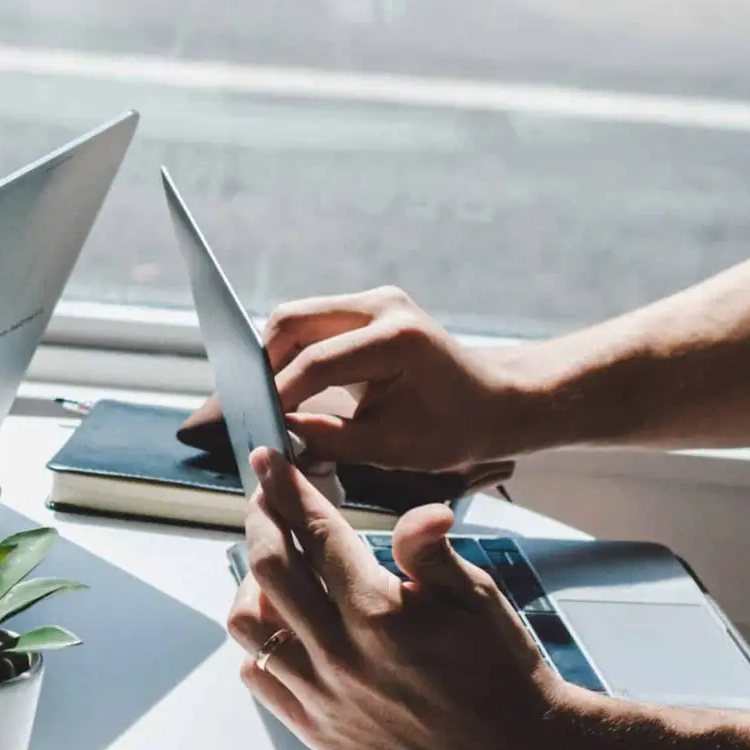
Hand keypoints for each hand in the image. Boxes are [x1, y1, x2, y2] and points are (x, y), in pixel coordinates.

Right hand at [181, 287, 528, 472]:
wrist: (498, 402)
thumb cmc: (456, 430)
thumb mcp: (391, 449)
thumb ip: (328, 440)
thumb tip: (276, 437)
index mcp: (394, 339)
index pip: (313, 364)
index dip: (276, 396)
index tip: (253, 425)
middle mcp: (382, 306)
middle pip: (292, 322)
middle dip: (264, 365)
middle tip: (252, 408)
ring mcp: (375, 301)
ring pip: (296, 318)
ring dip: (276, 356)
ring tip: (267, 400)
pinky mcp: (369, 308)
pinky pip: (314, 323)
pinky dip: (294, 353)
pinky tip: (289, 387)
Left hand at [225, 448, 583, 749]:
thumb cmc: (501, 668)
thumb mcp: (478, 597)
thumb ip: (431, 551)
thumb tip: (421, 510)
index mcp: (379, 614)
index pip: (315, 533)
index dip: (287, 489)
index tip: (269, 461)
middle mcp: (340, 655)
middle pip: (268, 569)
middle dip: (261, 521)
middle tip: (266, 501)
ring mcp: (323, 697)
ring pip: (249, 626)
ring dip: (252, 585)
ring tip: (275, 568)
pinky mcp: (318, 729)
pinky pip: (259, 677)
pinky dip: (260, 645)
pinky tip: (284, 627)